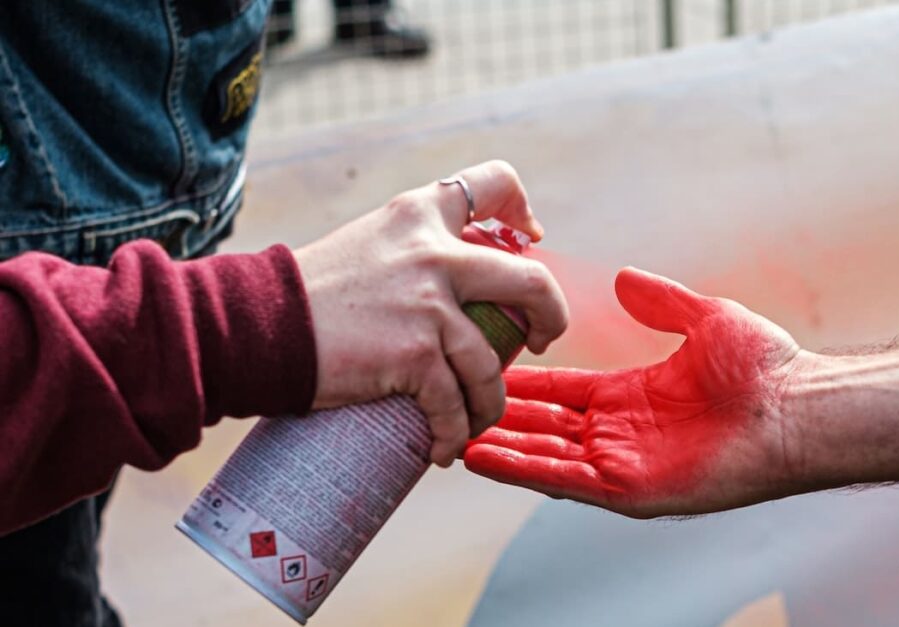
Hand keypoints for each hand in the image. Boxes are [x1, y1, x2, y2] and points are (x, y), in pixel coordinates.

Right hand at [294, 160, 568, 465]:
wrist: (253, 326)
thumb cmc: (306, 296)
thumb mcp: (367, 246)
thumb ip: (414, 254)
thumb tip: (455, 287)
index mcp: (419, 215)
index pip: (492, 182)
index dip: (521, 210)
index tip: (529, 238)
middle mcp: (433, 252)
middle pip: (531, 281)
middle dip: (551, 317)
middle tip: (540, 340)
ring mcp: (429, 305)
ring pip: (492, 364)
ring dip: (489, 402)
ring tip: (471, 420)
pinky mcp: (414, 355)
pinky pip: (455, 404)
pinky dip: (453, 432)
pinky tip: (442, 446)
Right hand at [464, 267, 804, 517]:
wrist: (797, 406)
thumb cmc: (764, 368)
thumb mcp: (703, 318)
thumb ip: (661, 301)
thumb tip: (623, 279)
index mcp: (631, 396)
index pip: (562, 390)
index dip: (523, 380)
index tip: (484, 367)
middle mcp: (620, 431)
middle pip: (543, 425)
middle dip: (498, 416)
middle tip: (449, 402)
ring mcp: (622, 463)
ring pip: (543, 453)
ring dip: (498, 444)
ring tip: (449, 432)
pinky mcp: (629, 489)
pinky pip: (563, 478)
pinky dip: (521, 469)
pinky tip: (482, 457)